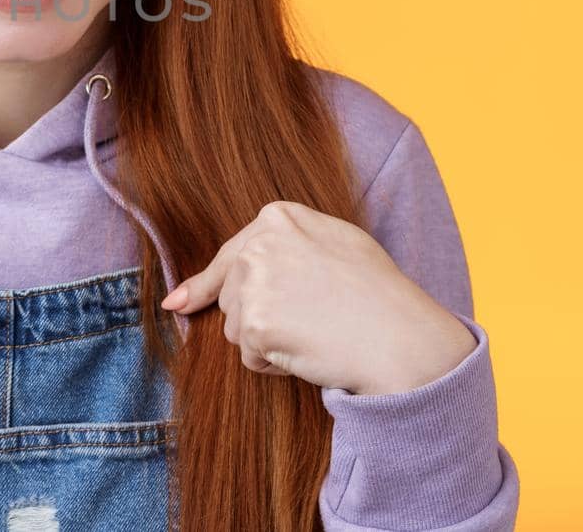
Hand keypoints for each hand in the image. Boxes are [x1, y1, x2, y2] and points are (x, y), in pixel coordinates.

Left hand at [159, 200, 475, 394]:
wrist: (403, 337)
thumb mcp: (333, 245)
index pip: (231, 256)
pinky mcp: (256, 323)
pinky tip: (309, 350)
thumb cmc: (377, 296)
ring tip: (315, 332)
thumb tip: (180, 295)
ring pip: (236, 327)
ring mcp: (255, 282)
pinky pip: (249, 356)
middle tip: (312, 320)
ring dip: (267, 342)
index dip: (209, 285)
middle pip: (231, 295)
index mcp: (279, 217)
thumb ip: (278, 249)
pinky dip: (274, 364)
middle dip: (260, 317)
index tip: (179, 303)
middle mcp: (260, 243)